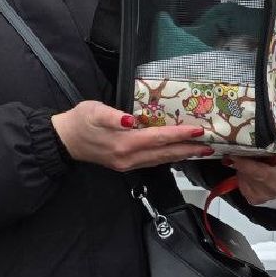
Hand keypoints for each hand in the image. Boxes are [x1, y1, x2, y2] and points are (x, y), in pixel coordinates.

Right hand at [52, 100, 213, 171]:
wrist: (65, 140)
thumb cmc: (80, 121)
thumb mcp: (93, 111)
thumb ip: (112, 116)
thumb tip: (131, 119)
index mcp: (123, 143)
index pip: (157, 139)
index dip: (178, 135)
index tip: (197, 131)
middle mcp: (129, 157)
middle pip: (164, 154)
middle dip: (188, 149)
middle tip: (210, 146)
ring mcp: (128, 164)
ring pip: (160, 161)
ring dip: (181, 155)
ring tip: (200, 150)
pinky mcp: (125, 165)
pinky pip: (152, 162)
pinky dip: (168, 158)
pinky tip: (176, 153)